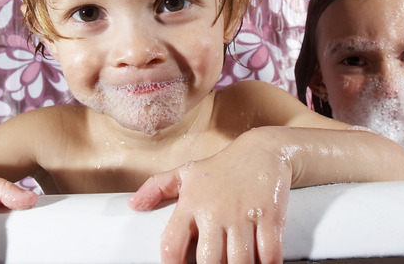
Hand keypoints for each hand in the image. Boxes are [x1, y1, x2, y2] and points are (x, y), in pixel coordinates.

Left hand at [129, 129, 290, 263]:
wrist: (263, 150)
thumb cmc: (222, 167)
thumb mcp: (186, 173)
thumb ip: (157, 187)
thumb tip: (133, 204)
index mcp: (191, 204)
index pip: (171, 243)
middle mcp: (215, 211)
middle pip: (208, 261)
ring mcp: (243, 215)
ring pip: (239, 262)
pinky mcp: (270, 217)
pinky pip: (269, 254)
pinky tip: (262, 262)